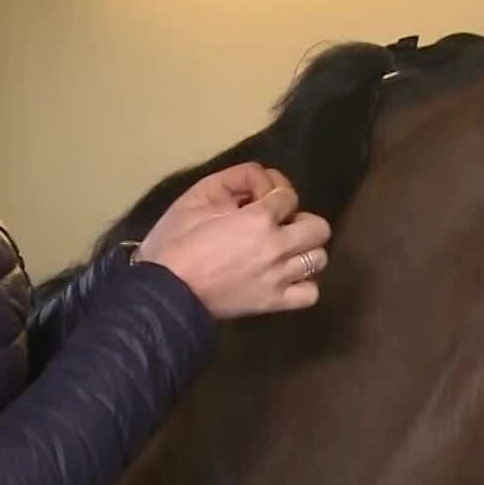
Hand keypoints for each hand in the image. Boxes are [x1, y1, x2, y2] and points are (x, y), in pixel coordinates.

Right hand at [136, 163, 332, 318]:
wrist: (165, 290)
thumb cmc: (174, 242)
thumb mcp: (196, 199)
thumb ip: (231, 182)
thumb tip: (256, 181)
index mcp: (259, 219)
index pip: (288, 195)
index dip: (274, 193)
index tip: (259, 199)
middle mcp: (277, 247)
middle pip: (318, 227)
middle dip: (300, 219)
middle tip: (279, 225)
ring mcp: (279, 278)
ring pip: (319, 258)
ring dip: (304, 250)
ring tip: (282, 252)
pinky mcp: (274, 303)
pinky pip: (310, 293)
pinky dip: (304, 284)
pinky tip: (286, 278)